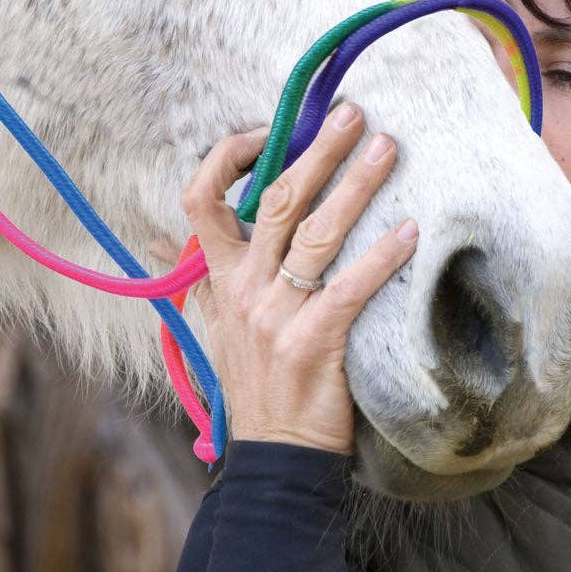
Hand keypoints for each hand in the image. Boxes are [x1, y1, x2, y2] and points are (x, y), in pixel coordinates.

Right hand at [179, 103, 417, 453]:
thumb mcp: (214, 328)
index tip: (266, 131)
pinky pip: (350, 289)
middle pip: (275, 202)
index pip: (200, 201)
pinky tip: (411, 232)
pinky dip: (382, 258)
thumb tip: (160, 239)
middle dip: (316, 152)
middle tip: (353, 115)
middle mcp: (243, 290)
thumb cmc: (258, 385)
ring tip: (389, 150)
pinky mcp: (313, 343)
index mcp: (220, 279)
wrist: (276, 455)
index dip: (228, 159)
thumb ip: (200, 279)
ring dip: (356, 187)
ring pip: (315, 234)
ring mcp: (276, 316)